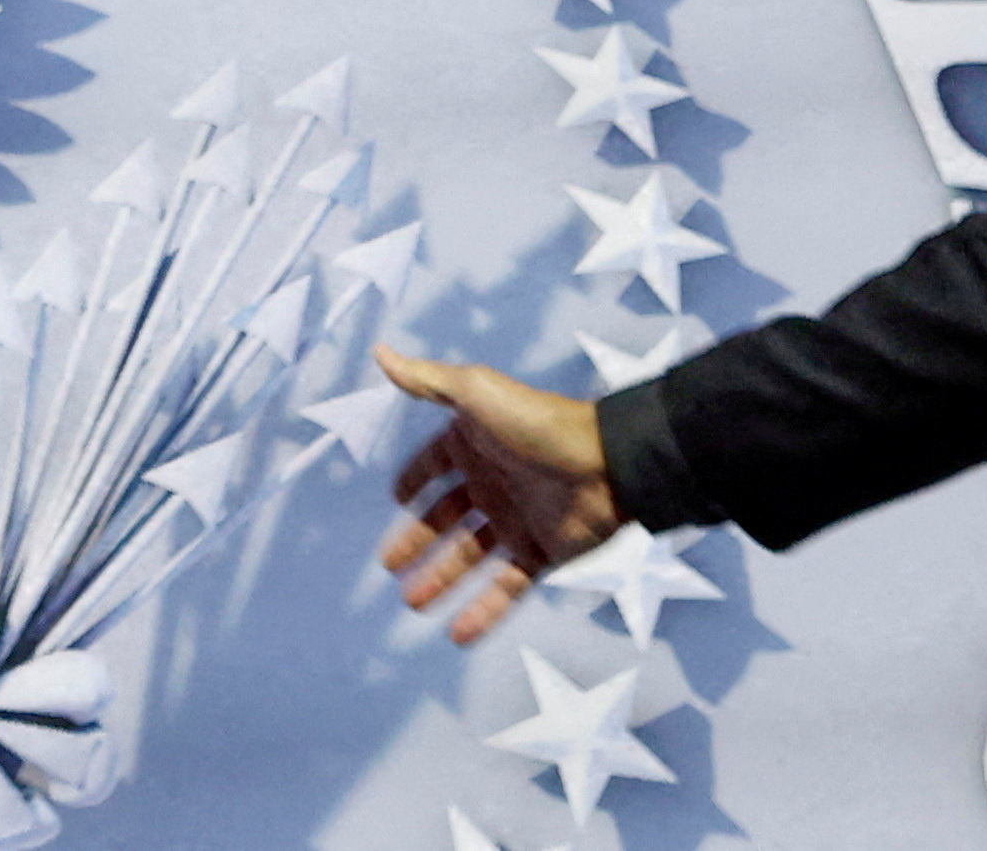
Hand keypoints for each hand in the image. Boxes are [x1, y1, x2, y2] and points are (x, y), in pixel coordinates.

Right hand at [371, 349, 621, 646]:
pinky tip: (456, 634)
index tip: (395, 500)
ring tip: (413, 603)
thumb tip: (379, 351)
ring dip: (442, 579)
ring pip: (470, 557)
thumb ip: (426, 379)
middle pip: (446, 518)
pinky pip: (507, 588)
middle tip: (389, 567)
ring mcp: (516, 520)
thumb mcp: (474, 392)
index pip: (435, 465)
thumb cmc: (537, 422)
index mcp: (474, 444)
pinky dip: (484, 612)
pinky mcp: (541, 553)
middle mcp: (492, 483)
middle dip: (416, 541)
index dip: (415, 480)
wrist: (606, 464)